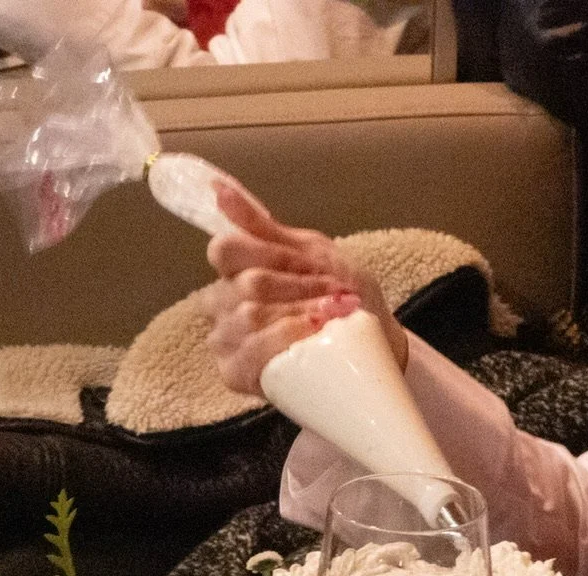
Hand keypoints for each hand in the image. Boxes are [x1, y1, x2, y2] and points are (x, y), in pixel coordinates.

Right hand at [204, 184, 404, 396]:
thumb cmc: (338, 294)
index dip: (271, 256)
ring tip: (331, 314)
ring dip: (300, 312)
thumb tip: (218, 191)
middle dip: (298, 287)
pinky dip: (286, 339)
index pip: (225, 250)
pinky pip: (251, 353)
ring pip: (249, 317)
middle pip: (246, 285)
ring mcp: (225, 339)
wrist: (370, 343)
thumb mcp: (310, 251)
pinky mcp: (234, 373)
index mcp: (234, 270)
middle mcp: (221, 303)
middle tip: (334, 293)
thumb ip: (262, 225)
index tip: (311, 265)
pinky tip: (310, 334)